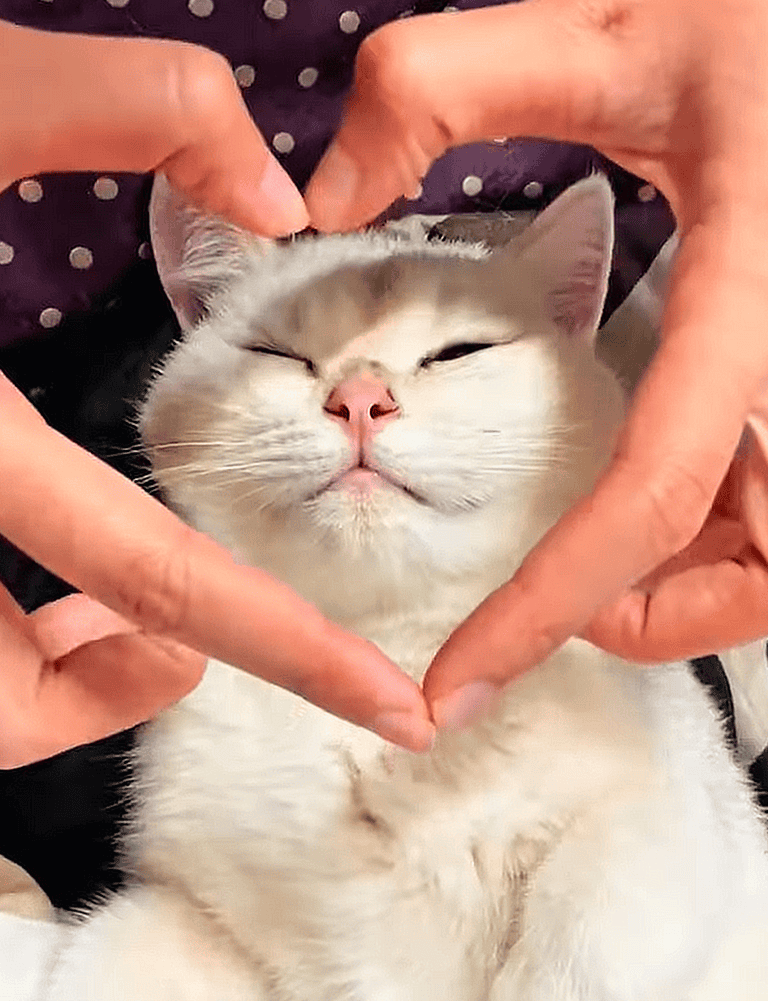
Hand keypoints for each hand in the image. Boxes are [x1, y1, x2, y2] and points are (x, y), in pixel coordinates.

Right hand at [0, 22, 433, 765]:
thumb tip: (274, 194)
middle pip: (11, 702)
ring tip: (115, 609)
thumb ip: (133, 107)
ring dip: (49, 672)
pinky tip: (32, 572)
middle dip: (121, 687)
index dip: (293, 652)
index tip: (389, 705)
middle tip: (198, 643)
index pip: (159, 578)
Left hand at [305, 0, 767, 727]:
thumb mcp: (606, 31)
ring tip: (608, 541)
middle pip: (765, 573)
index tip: (457, 684)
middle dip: (654, 617)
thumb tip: (323, 193)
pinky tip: (675, 482)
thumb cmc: (755, 23)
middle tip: (561, 602)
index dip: (550, 607)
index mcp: (753, 288)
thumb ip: (443, 89)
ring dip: (696, 582)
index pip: (650, 491)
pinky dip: (726, 530)